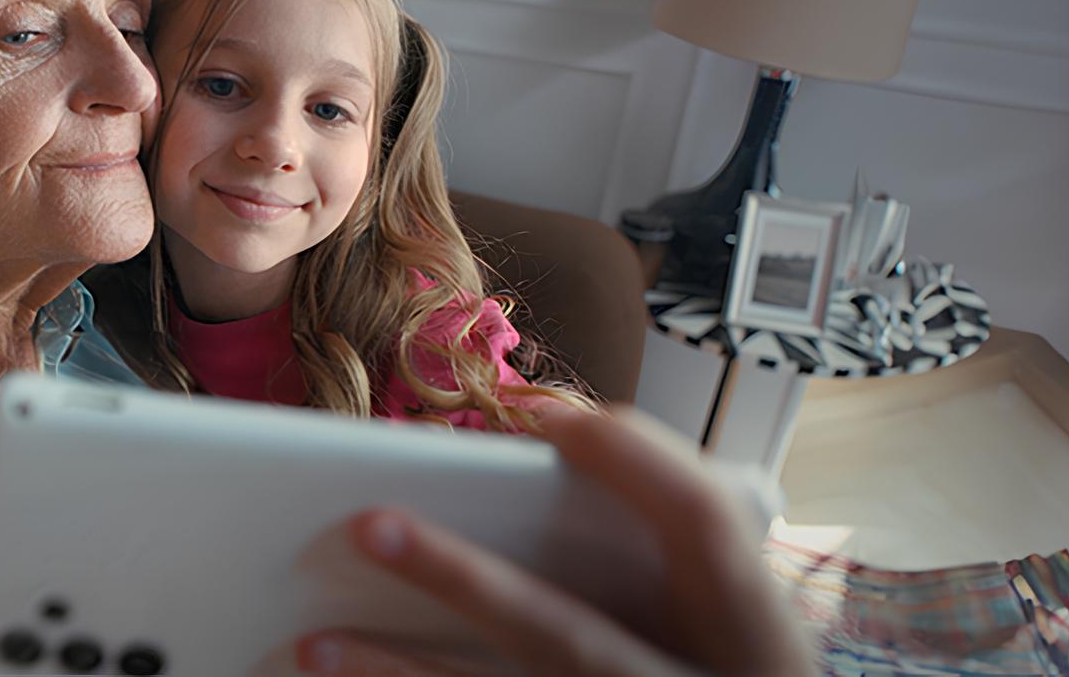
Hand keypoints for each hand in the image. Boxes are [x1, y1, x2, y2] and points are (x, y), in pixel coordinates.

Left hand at [296, 409, 810, 675]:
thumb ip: (662, 545)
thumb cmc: (726, 664)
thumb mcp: (730, 613)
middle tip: (368, 525)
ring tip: (313, 643)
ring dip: (401, 675)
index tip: (546, 417)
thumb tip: (538, 446)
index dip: (632, 460)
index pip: (706, 524)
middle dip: (462, 582)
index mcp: (755, 632)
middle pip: (565, 635)